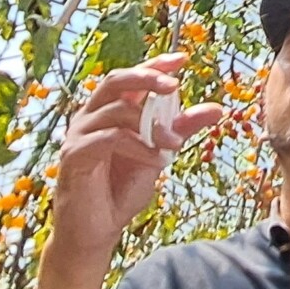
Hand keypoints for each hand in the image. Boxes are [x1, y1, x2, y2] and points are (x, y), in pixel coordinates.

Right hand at [50, 54, 218, 268]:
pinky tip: (156, 160)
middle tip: (174, 85)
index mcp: (111, 111)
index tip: (182, 58)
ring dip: (149, 124)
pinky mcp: (74, 155)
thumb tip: (216, 109)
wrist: (97, 230)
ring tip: (174, 144)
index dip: (155, 64)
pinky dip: (137, 146)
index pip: (132, 77)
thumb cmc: (122, 189)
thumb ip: (180, 130)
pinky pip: (109, 139)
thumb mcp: (158, 155)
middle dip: (147, 78)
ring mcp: (79, 134)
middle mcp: (91, 116)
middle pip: (115, 81)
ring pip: (115, 111)